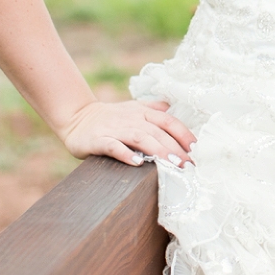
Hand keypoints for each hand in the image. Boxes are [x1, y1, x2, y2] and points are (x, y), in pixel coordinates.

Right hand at [59, 99, 196, 167]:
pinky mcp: (99, 139)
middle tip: (189, 165)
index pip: (169, 121)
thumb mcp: (135, 109)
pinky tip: (137, 163)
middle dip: (176, 149)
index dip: (184, 134)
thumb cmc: (111, 117)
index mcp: (144, 112)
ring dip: (158, 151)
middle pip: (159, 132)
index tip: (197, 150)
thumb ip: (155, 109)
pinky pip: (113, 146)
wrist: (77, 117)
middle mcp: (133, 119)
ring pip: (141, 138)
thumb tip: (174, 109)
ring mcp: (116, 129)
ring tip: (172, 164)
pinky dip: (125, 154)